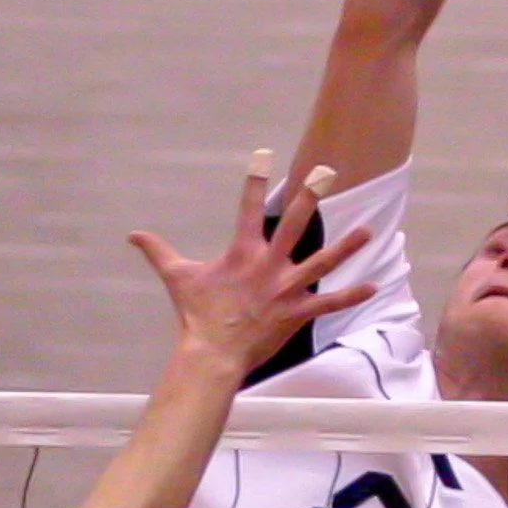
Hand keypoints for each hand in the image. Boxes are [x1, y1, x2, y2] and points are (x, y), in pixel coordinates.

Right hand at [128, 159, 372, 374]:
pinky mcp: (297, 312)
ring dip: (347, 246)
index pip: (248, 207)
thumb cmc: (196, 315)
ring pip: (322, 261)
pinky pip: (329, 302)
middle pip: (294, 224)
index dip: (254, 179)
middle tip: (326, 173)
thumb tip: (133, 234)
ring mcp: (286, 288)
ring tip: (368, 230)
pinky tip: (374, 285)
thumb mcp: (177, 278)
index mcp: (242, 253)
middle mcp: (268, 264)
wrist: (213, 354)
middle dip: (310, 196)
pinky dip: (352, 295)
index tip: (263, 153)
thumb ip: (158, 252)